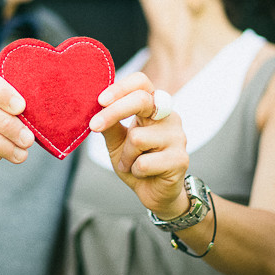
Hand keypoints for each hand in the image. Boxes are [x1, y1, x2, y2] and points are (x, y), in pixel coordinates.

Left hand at [90, 72, 190, 217]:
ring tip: (130, 163)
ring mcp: (177, 136)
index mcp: (153, 106)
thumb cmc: (136, 161)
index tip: (100, 100)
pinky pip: (144, 163)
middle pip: (142, 100)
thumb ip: (109, 123)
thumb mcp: (117, 141)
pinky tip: (143, 173)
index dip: (120, 87)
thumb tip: (93, 105)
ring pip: (138, 138)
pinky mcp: (180, 159)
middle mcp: (169, 116)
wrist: (155, 192)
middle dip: (113, 112)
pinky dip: (135, 170)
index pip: (141, 82)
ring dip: (125, 155)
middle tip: (94, 126)